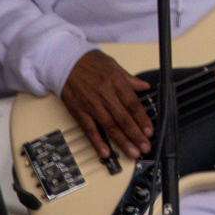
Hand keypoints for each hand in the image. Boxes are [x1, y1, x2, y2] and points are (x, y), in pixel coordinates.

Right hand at [61, 48, 152, 162]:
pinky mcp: (79, 112)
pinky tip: (105, 153)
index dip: (142, 120)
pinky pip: (89, 129)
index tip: (149, 131)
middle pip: (123, 118)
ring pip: (109, 126)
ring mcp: (91, 105)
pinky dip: (97, 142)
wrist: (65, 62)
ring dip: (121, 141)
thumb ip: (130, 79)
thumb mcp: (114, 65)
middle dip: (135, 135)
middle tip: (144, 147)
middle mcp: (105, 95)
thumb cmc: (90, 62)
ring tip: (132, 152)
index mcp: (116, 82)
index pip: (133, 105)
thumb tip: (145, 87)